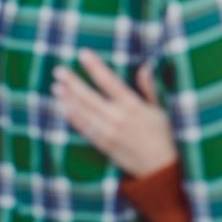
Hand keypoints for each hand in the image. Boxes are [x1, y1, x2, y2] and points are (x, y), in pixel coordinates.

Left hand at [52, 49, 176, 177]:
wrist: (161, 168)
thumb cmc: (165, 135)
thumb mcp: (161, 109)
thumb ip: (150, 88)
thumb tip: (145, 68)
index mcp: (133, 106)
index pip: (109, 81)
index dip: (94, 67)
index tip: (83, 54)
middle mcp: (118, 118)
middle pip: (88, 97)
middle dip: (72, 82)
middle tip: (58, 71)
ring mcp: (108, 133)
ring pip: (82, 112)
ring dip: (67, 98)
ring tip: (56, 87)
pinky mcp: (103, 145)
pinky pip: (83, 128)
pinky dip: (72, 117)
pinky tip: (64, 108)